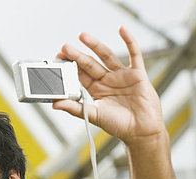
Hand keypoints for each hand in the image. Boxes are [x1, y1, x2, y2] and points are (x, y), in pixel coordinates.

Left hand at [53, 26, 165, 145]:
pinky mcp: (137, 74)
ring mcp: (122, 76)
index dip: (70, 67)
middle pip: (90, 64)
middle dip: (77, 55)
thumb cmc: (118, 126)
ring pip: (107, 56)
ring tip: (82, 35)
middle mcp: (107, 81)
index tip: (58, 58)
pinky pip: (134, 54)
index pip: (80, 75)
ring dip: (95, 45)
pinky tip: (122, 29)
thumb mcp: (92, 115)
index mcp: (96, 90)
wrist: (141, 131)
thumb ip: (74, 108)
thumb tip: (55, 104)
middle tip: (64, 47)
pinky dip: (129, 41)